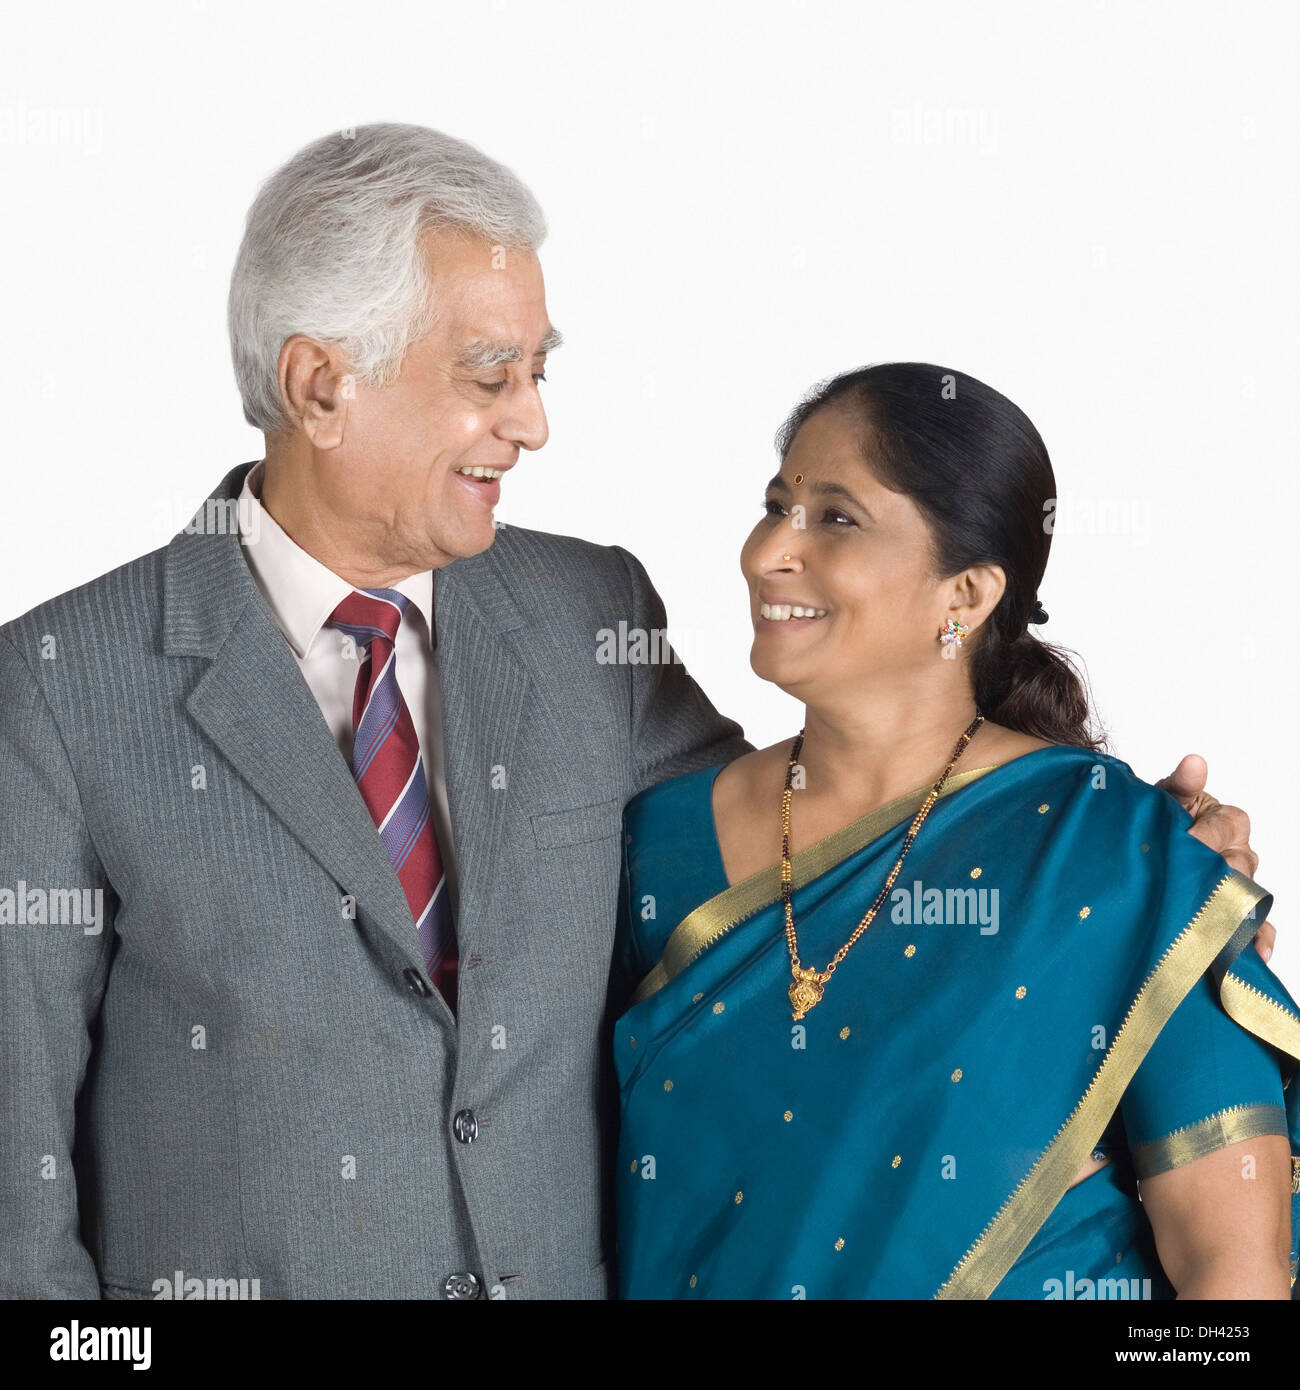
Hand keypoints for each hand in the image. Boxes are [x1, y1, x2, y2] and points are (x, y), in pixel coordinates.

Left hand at [1155, 754, 1274, 963]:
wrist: (1149, 843)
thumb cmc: (1162, 816)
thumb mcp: (1164, 798)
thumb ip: (1180, 785)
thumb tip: (1194, 762)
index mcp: (1230, 820)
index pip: (1219, 831)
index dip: (1198, 840)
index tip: (1181, 846)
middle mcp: (1242, 852)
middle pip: (1237, 868)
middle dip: (1215, 881)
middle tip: (1194, 896)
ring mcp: (1243, 884)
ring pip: (1248, 898)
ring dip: (1234, 913)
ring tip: (1221, 931)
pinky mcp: (1240, 910)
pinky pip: (1259, 926)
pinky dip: (1259, 940)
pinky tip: (1254, 954)